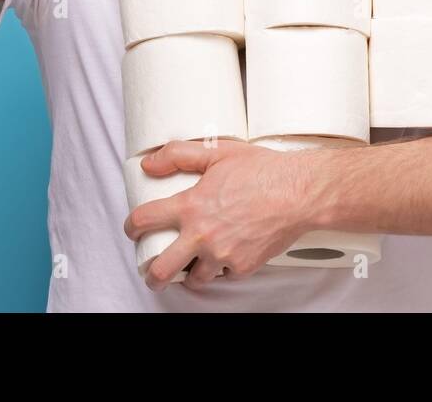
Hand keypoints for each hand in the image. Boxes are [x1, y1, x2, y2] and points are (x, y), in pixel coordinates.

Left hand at [123, 140, 316, 291]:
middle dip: (151, 274)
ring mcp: (222, 255)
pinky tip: (224, 258)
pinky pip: (224, 275)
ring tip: (188, 268)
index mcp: (191, 206)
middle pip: (161, 268)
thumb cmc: (263, 171)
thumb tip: (150, 163)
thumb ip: (179, 155)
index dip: (132, 226)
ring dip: (188, 274)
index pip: (145, 220)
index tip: (133, 228)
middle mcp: (202, 235)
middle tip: (151, 272)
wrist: (299, 193)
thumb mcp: (217, 152)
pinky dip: (222, 269)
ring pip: (193, 279)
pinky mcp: (242, 267)